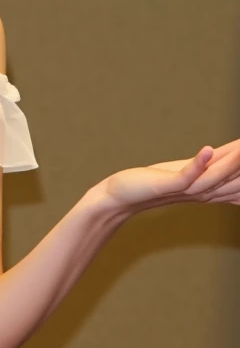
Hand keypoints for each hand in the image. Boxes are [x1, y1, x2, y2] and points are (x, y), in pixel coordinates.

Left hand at [103, 138, 239, 212]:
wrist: (119, 197)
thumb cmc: (153, 184)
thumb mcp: (190, 173)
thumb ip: (215, 164)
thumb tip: (232, 154)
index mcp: (213, 188)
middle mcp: (205, 191)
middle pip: (238, 179)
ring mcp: (187, 188)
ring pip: (217, 176)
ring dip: (234, 161)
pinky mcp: (167, 184)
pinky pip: (186, 174)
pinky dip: (197, 162)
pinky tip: (207, 149)